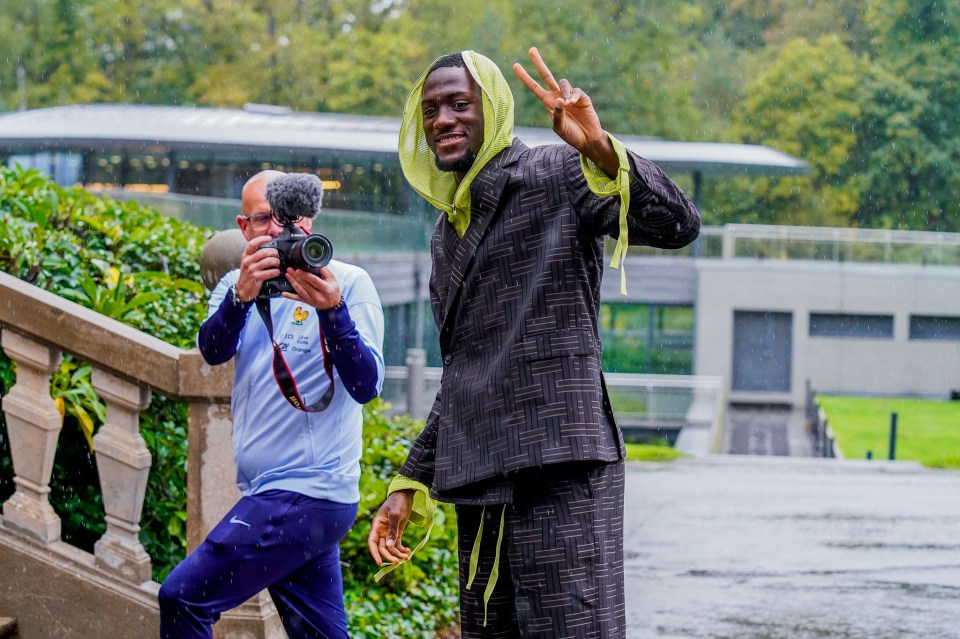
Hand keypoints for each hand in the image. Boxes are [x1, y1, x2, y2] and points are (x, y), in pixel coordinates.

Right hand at [235, 235, 280, 301]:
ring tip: (277, 264)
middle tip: (277, 255)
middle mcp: (248, 261)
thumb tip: (269, 247)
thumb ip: (255, 255)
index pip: (252, 244)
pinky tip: (276, 272)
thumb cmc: (248, 274)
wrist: (242, 289)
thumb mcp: (248, 262)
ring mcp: (252, 269)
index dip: (261, 239)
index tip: (269, 238)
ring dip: (276, 262)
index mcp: (246, 256)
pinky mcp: (256, 277)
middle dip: (274, 253)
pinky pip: (270, 272)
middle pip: (264, 252)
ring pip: (268, 261)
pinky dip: (276, 272)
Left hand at [283, 266, 341, 309]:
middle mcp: (317, 295)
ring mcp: (311, 299)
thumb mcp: (333, 280)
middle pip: (304, 284)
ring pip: (299, 290)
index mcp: (325, 289)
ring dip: (292, 282)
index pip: (313, 280)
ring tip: (287, 275)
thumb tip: (317, 264)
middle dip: (296, 276)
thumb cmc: (333, 291)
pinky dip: (289, 296)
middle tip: (290, 269)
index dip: (305, 275)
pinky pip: (297, 299)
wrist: (332, 305)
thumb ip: (326, 272)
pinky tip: (283, 293)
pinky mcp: (307, 302)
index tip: (298, 270)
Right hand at [367, 490, 413, 565]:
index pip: (372, 543)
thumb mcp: (395, 515)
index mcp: (377, 526)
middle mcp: (381, 531)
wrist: (406, 495)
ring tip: (406, 557)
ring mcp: (389, 532)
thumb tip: (389, 546)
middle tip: (398, 562)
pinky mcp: (397, 532)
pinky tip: (408, 551)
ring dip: (397, 554)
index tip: (379, 563)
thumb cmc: (398, 502)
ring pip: (391, 548)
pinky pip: (397, 544)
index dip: (374, 553)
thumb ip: (392, 530)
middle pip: (382, 548)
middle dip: (389, 556)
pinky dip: (402, 549)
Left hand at [513, 47, 618, 175]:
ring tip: (567, 104)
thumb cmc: (571, 135)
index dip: (525, 77)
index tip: (515, 66)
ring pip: (563, 83)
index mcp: (548, 103)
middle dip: (538, 63)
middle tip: (531, 50)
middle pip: (546, 75)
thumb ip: (557, 115)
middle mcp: (557, 96)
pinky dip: (573, 96)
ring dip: (564, 92)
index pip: (534, 87)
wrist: (587, 139)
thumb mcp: (559, 128)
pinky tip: (572, 103)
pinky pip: (575, 91)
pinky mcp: (581, 96)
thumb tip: (559, 99)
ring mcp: (569, 95)